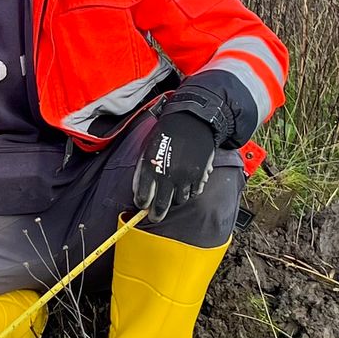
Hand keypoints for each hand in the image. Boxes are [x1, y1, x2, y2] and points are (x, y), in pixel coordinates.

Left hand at [132, 109, 216, 223]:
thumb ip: (142, 171)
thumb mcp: (148, 148)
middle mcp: (168, 175)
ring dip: (174, 200)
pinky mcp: (199, 176)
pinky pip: (193, 193)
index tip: (142, 205)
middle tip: (155, 216)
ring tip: (171, 194)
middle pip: (161, 205)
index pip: (143, 197)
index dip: (142, 204)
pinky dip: (188, 192)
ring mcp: (185, 177)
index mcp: (151, 167)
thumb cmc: (167, 132)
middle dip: (156, 214)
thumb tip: (139, 191)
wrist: (192, 121)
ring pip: (178, 201)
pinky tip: (185, 185)